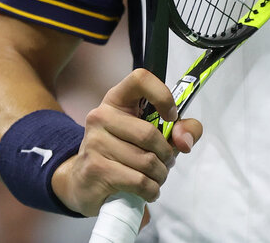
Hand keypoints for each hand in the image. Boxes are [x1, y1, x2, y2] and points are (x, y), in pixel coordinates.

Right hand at [51, 68, 202, 215]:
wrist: (84, 181)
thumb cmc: (124, 151)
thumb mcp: (155, 135)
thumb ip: (182, 129)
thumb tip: (185, 141)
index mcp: (117, 99)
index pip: (140, 79)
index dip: (162, 95)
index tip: (171, 117)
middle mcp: (101, 115)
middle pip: (149, 133)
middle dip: (167, 154)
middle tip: (167, 162)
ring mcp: (95, 142)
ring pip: (146, 161)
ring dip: (160, 174)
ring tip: (157, 177)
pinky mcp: (95, 169)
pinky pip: (138, 181)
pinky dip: (151, 190)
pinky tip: (149, 190)